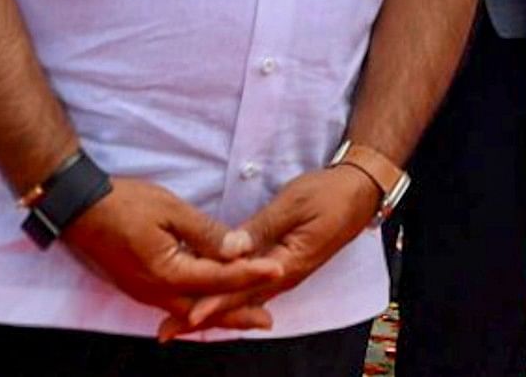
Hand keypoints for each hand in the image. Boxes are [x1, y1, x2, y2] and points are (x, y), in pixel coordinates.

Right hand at [56, 179, 280, 336]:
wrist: (78, 209)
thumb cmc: (123, 203)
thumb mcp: (169, 208)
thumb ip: (205, 232)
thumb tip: (237, 248)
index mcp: (167, 272)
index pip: (219, 276)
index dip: (251, 272)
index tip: (278, 270)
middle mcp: (156, 291)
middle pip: (206, 309)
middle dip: (237, 315)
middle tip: (267, 320)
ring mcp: (145, 293)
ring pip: (189, 310)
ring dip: (218, 314)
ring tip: (246, 317)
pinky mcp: (139, 288)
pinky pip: (174, 304)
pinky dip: (197, 306)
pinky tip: (207, 303)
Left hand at [170, 162, 384, 337]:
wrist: (357, 193)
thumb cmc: (327, 194)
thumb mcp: (293, 205)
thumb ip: (261, 229)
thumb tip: (232, 250)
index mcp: (288, 264)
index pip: (243, 288)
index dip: (214, 302)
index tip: (188, 316)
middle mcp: (284, 277)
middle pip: (237, 302)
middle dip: (202, 318)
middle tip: (167, 332)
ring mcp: (283, 274)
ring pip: (241, 298)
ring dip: (211, 311)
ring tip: (178, 324)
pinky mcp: (281, 266)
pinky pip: (249, 288)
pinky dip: (227, 297)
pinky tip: (209, 300)